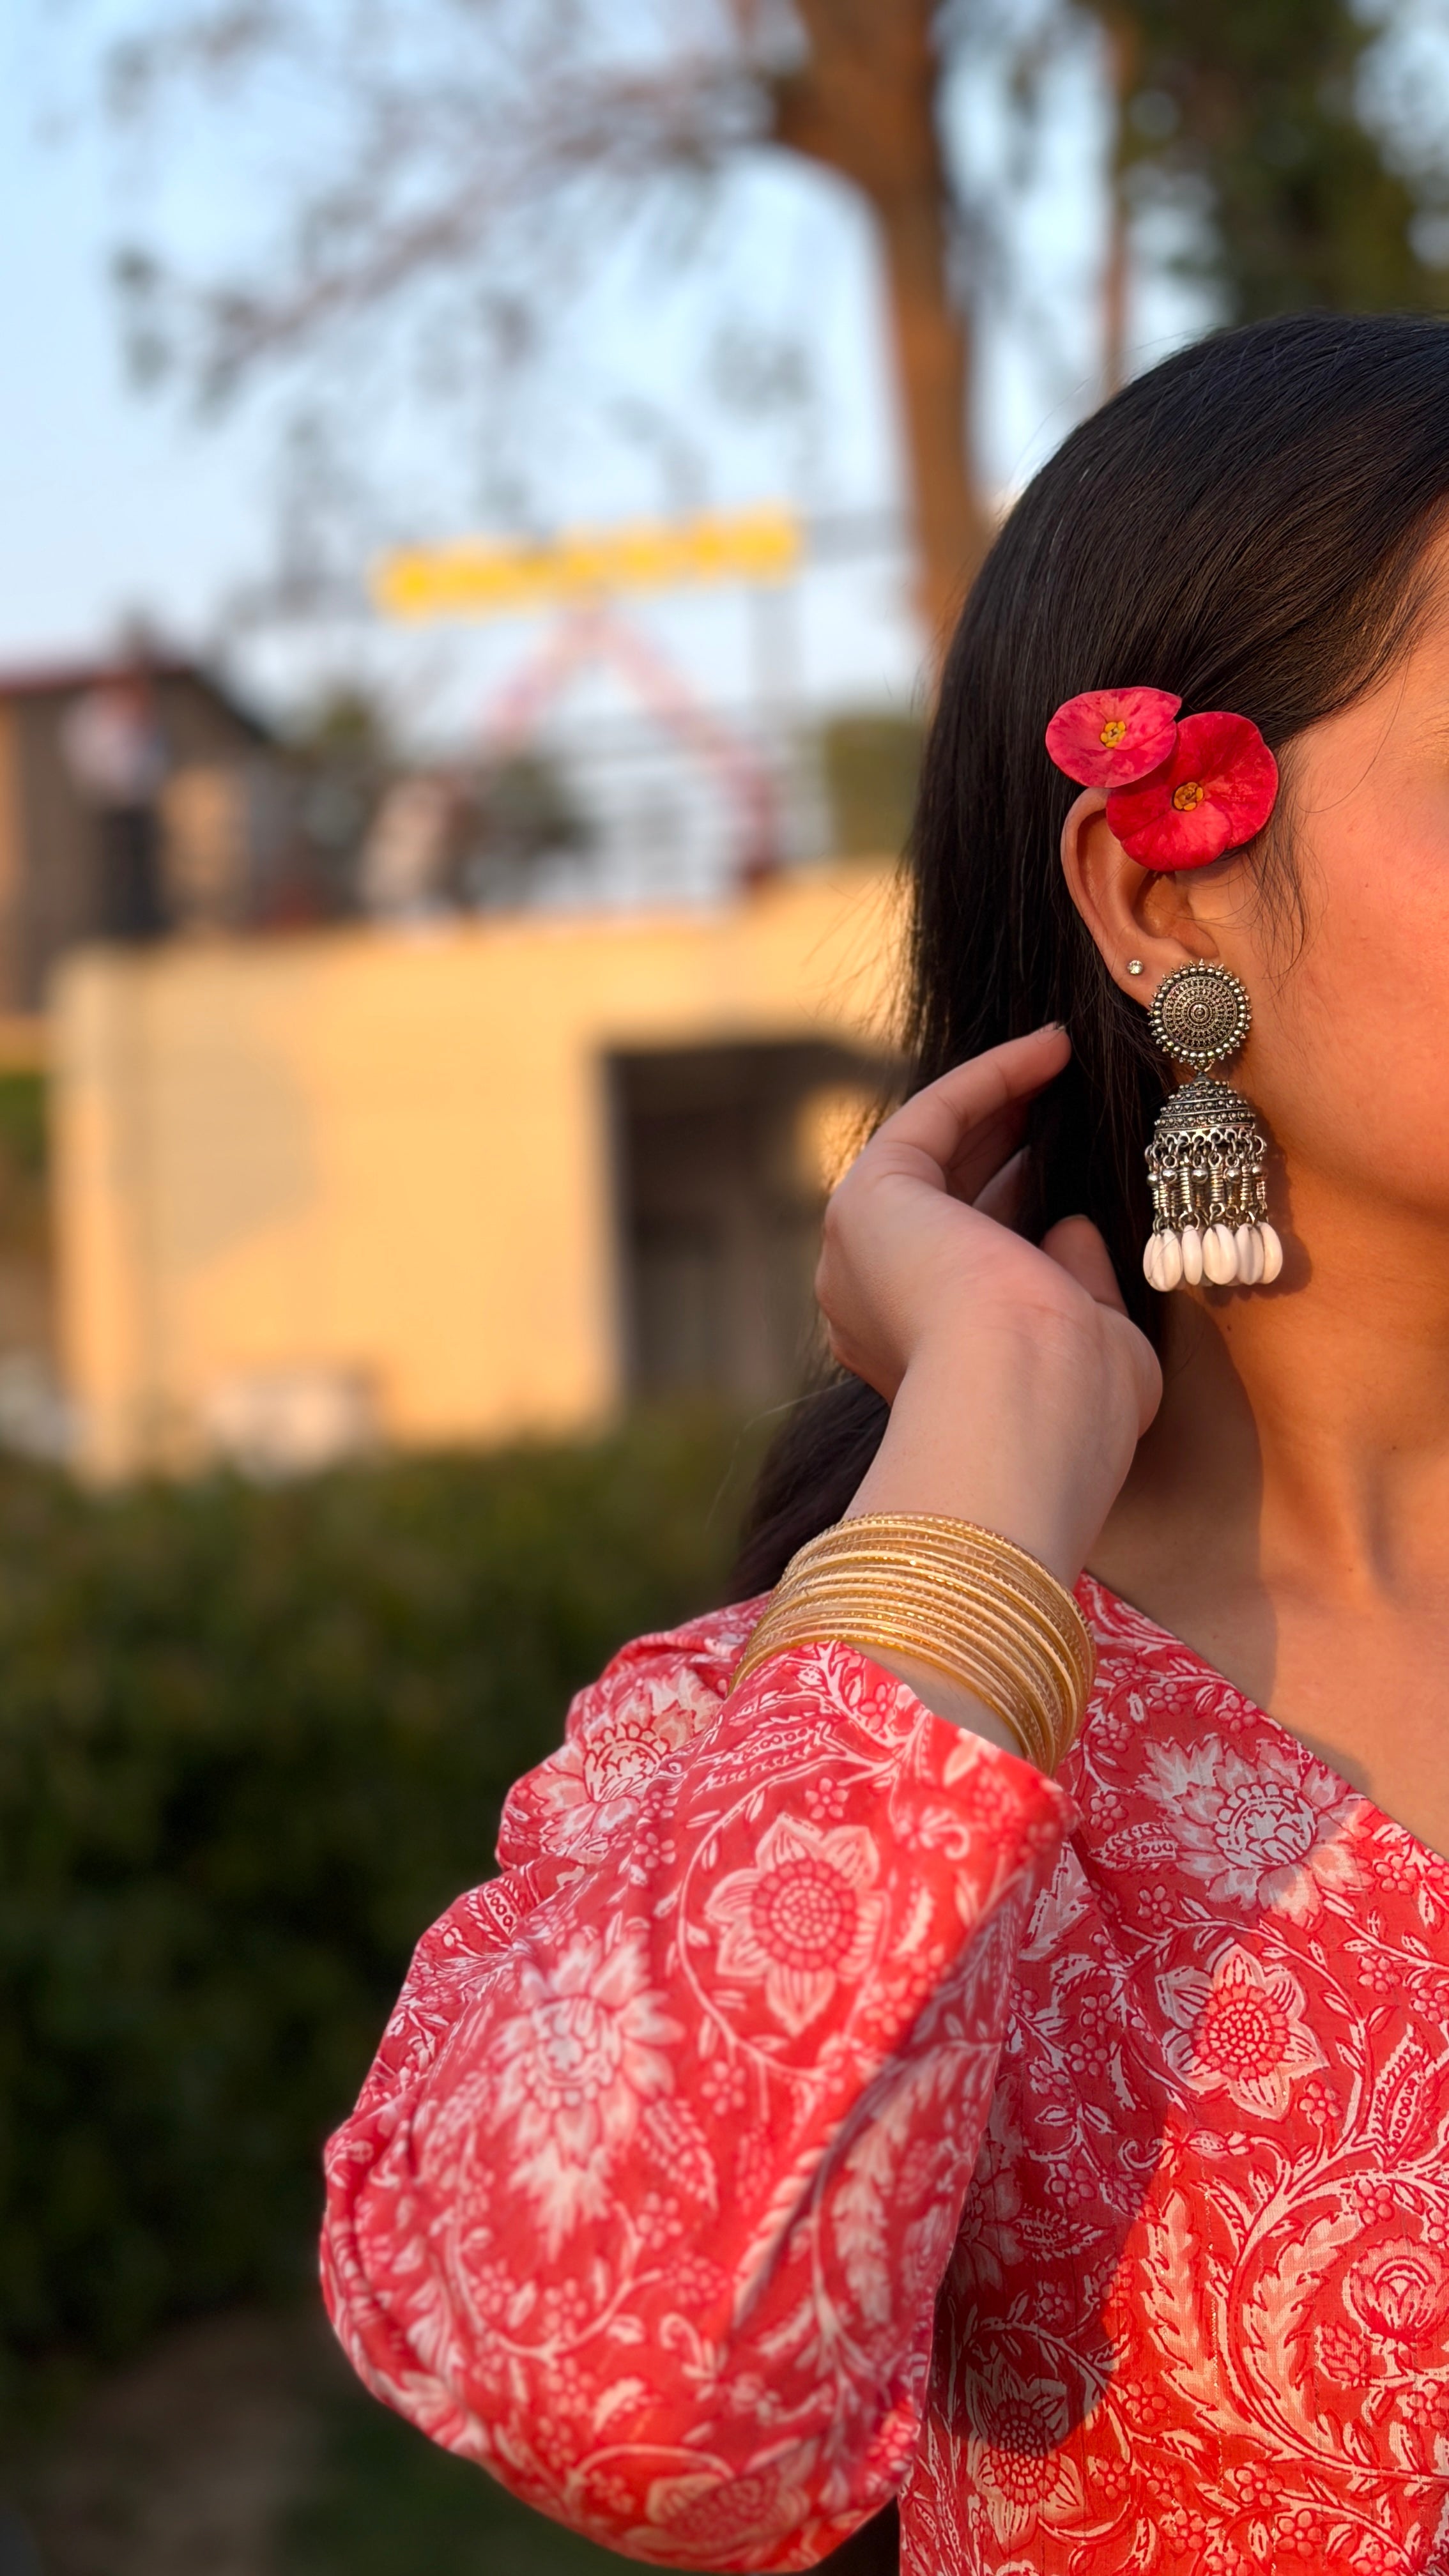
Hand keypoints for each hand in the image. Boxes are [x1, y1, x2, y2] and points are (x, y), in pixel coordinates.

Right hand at [817, 1026, 1160, 1587]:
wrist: (1024, 1404)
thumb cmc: (1069, 1402)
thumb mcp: (1089, 1343)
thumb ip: (1078, 1285)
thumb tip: (1070, 1225)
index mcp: (919, 1351)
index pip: (965, 1259)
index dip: (1018, 1199)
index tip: (1072, 1160)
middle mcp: (873, 1303)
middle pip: (941, 1197)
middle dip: (1002, 1140)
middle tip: (1061, 1097)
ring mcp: (860, 1251)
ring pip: (929, 1153)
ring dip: (995, 1099)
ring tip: (1058, 1057)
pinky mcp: (869, 1200)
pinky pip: (930, 1118)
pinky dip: (990, 1079)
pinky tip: (1049, 1050)